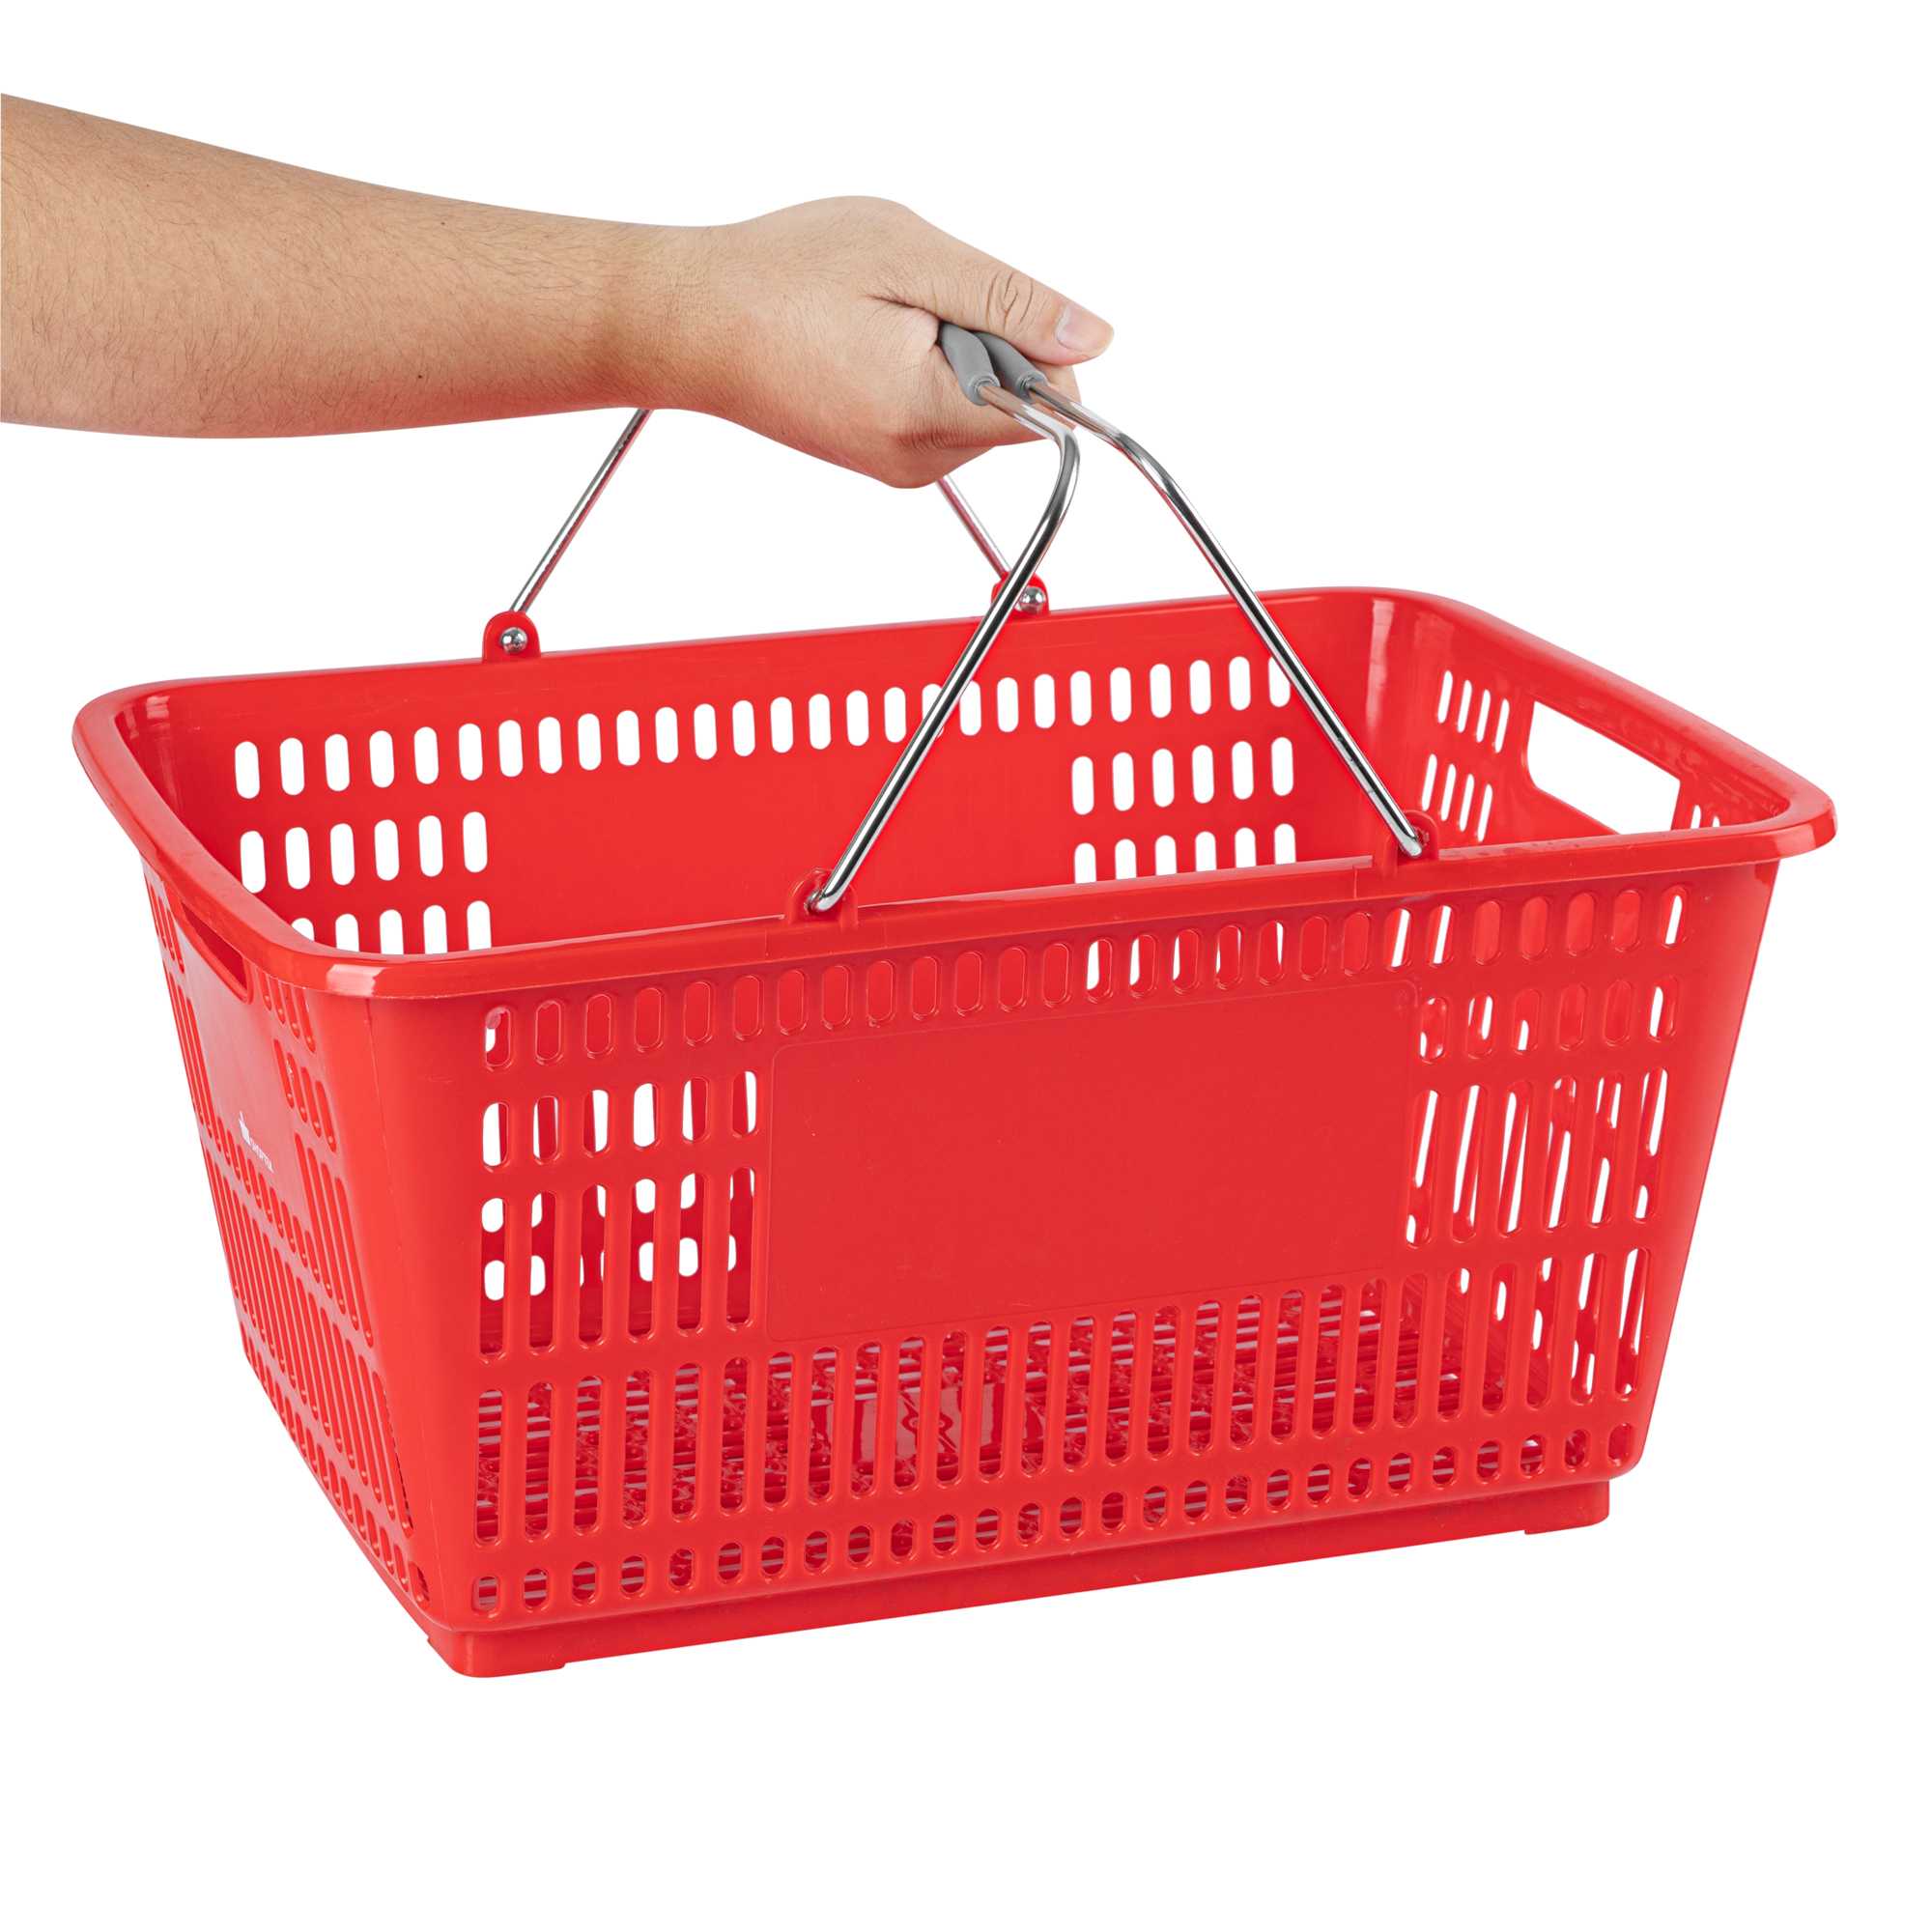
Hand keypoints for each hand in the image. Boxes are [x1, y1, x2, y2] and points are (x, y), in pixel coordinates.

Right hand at [638, 197, 1112, 486]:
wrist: (691, 323)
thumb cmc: (777, 278)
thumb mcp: (910, 257)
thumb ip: (1009, 301)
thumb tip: (1090, 337)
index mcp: (927, 412)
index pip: (1051, 400)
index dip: (1030, 338)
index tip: (967, 305)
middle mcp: (918, 459)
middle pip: (1018, 405)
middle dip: (985, 341)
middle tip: (904, 307)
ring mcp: (901, 466)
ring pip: (982, 408)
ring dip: (951, 353)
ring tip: (875, 324)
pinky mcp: (886, 460)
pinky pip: (944, 413)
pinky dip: (924, 370)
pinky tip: (865, 345)